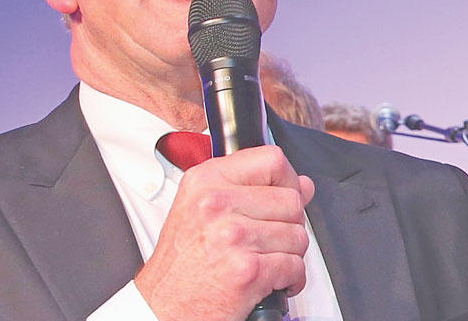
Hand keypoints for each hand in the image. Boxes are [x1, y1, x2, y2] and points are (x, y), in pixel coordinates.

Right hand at [134, 145, 314, 320]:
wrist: (165, 306)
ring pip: (297, 235)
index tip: (284, 194)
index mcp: (206, 180)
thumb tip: (302, 184)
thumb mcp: (201, 207)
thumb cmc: (182, 261)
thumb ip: (250, 188)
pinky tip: (271, 280)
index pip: (272, 160)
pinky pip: (295, 267)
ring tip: (266, 259)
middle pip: (291, 200)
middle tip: (270, 237)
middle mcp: (217, 203)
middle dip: (290, 223)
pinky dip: (291, 279)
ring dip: (289, 253)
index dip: (287, 180)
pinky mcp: (247, 270)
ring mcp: (233, 236)